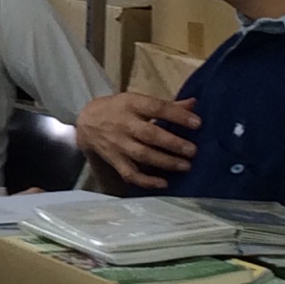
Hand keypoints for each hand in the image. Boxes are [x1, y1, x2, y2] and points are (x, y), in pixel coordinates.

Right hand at [75, 92, 199, 190]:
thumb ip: (166, 105)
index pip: (157, 108)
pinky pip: (130, 173)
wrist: (87, 123)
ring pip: (143, 155)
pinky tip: (163, 183)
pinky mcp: (114, 160)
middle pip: (150, 135)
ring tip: (185, 166)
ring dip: (165, 162)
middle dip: (173, 143)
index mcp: (132, 104)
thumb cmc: (118, 109)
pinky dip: (146, 181)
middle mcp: (125, 124)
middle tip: (193, 151)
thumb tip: (194, 104)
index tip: (198, 123)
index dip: (177, 116)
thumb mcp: (137, 100)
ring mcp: (118, 144)